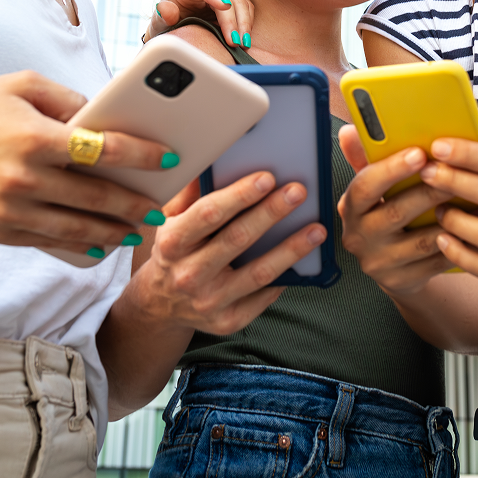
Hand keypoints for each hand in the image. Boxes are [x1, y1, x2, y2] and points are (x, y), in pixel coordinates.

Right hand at [0, 72, 178, 252]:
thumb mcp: (25, 85)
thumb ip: (71, 100)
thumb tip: (107, 119)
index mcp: (36, 137)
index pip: (103, 150)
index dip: (142, 156)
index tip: (169, 159)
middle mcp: (24, 177)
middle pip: (96, 198)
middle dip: (134, 206)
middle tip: (160, 211)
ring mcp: (8, 210)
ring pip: (74, 229)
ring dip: (111, 233)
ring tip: (135, 232)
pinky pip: (46, 242)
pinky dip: (76, 245)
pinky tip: (97, 243)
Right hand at [122, 171, 326, 336]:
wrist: (160, 304)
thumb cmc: (173, 251)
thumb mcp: (170, 219)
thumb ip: (190, 190)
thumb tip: (214, 156)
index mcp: (173, 242)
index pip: (209, 214)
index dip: (240, 195)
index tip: (267, 177)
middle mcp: (188, 274)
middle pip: (238, 240)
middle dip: (272, 213)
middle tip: (298, 192)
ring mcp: (209, 301)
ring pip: (259, 273)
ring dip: (292, 249)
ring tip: (317, 229)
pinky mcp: (227, 321)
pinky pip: (263, 297)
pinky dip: (285, 277)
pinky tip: (305, 261)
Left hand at [144, 0, 253, 50]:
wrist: (176, 26)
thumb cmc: (167, 24)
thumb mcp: (159, 23)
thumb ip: (162, 16)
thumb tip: (165, 8)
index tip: (224, 7)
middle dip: (233, 20)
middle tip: (234, 42)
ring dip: (244, 22)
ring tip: (243, 44)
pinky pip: (246, 6)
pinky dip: (248, 22)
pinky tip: (245, 38)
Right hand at [336, 125, 456, 295]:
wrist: (390, 265)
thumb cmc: (385, 213)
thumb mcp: (373, 188)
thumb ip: (365, 159)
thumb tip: (350, 130)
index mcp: (350, 207)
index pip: (365, 186)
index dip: (392, 169)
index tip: (419, 153)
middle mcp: (360, 237)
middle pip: (397, 212)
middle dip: (431, 191)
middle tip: (459, 173)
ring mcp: (380, 262)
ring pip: (422, 240)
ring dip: (454, 219)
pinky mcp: (402, 281)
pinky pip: (437, 262)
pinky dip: (461, 244)